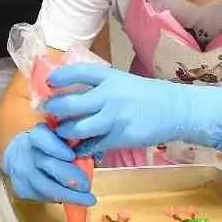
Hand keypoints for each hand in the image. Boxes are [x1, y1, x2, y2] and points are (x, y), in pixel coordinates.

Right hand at [2, 125, 95, 205]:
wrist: (19, 156)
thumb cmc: (50, 145)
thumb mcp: (61, 138)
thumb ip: (77, 143)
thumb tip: (96, 155)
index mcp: (38, 134)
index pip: (41, 137)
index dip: (55, 147)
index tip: (72, 156)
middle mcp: (28, 152)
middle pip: (45, 164)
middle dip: (68, 177)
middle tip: (86, 186)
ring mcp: (22, 172)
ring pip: (44, 186)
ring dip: (68, 195)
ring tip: (86, 199)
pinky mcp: (22, 189)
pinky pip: (42, 196)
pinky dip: (60, 199)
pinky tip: (73, 200)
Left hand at [43, 64, 221, 155]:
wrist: (175, 110)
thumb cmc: (147, 95)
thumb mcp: (123, 81)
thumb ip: (100, 85)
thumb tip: (73, 90)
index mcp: (111, 78)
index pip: (79, 72)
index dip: (60, 77)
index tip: (49, 82)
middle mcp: (110, 96)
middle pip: (70, 103)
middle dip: (54, 109)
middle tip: (47, 111)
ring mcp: (114, 118)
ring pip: (77, 128)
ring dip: (64, 132)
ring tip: (62, 132)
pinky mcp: (119, 137)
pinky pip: (92, 145)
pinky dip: (81, 148)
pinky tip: (77, 148)